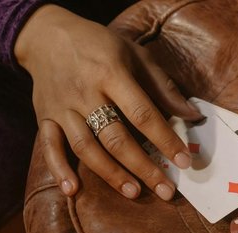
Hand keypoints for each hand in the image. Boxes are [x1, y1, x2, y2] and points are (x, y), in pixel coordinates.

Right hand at [15, 5, 201, 199]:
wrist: (47, 35)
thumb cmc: (100, 45)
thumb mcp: (136, 55)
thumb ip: (163, 87)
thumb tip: (192, 115)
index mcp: (111, 74)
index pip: (143, 114)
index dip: (165, 140)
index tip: (184, 162)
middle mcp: (85, 93)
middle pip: (116, 137)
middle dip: (143, 167)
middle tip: (166, 190)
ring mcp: (62, 107)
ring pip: (86, 147)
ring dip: (111, 173)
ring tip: (134, 192)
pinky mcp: (45, 117)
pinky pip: (49, 146)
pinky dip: (58, 170)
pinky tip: (72, 190)